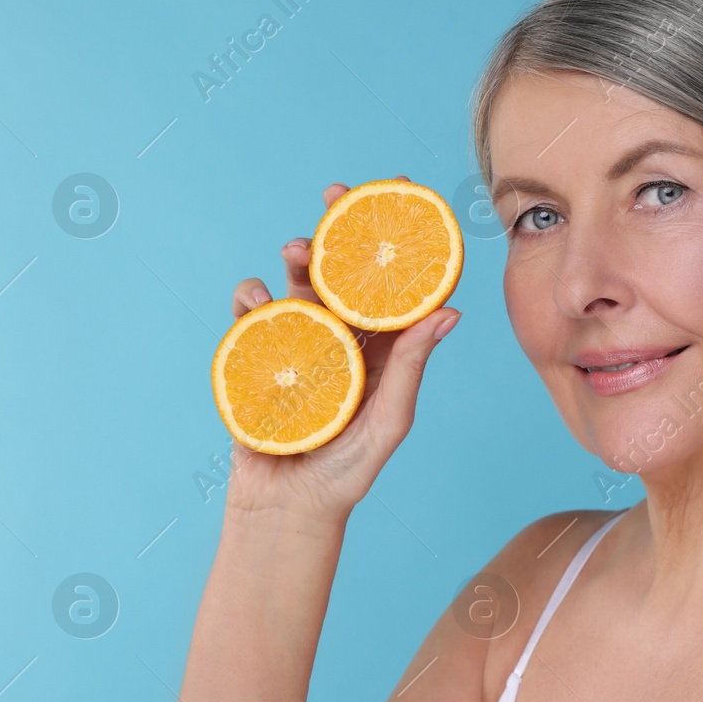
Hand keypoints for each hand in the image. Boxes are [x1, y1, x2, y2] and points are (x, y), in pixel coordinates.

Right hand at [223, 176, 459, 519]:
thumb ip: (412, 365)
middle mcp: (342, 338)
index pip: (393, 285)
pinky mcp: (256, 358)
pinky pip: (252, 317)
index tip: (399, 192)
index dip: (396, 239)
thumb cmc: (349, 472)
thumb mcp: (390, 418)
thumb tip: (451, 312)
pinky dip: (251, 299)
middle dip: (337, 228)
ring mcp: (298, 345)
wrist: (288, 508)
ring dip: (296, 259)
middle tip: (335, 195)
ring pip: (296, 285)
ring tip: (295, 250)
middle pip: (341, 271)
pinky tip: (254, 298)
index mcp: (382, 348)